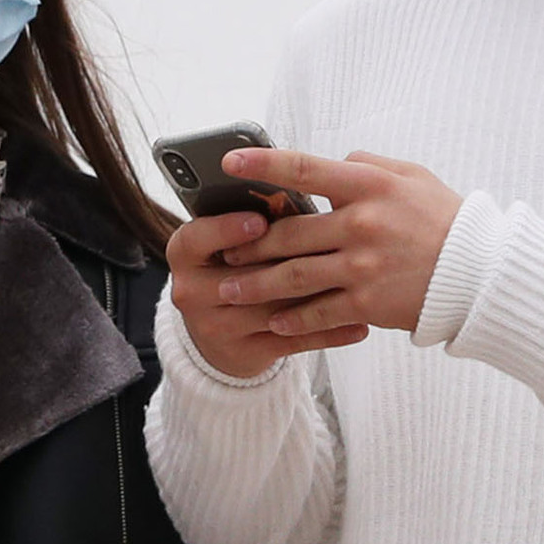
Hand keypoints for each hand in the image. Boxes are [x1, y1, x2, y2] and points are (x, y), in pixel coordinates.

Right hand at [170, 203, 366, 378]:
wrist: (220, 327)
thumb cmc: (236, 262)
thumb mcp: (230, 236)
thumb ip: (255, 217)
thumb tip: (295, 190)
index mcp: (185, 253)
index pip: (196, 238)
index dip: (227, 229)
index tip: (260, 220)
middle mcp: (191, 292)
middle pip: (239, 278)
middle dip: (283, 264)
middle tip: (326, 251)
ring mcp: (215, 327)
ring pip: (269, 311)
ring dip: (315, 299)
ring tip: (356, 285)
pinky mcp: (245, 353)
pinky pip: (291, 342)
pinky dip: (328, 333)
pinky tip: (359, 325)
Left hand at [183, 149, 462, 351]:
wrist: (480, 273)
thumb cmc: (443, 219)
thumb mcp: (411, 176)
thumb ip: (366, 165)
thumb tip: (331, 162)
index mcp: (370, 186)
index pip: (305, 170)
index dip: (263, 163)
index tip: (230, 160)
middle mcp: (361, 224)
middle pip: (288, 233)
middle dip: (248, 243)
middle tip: (224, 250)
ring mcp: (362, 267)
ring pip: (292, 276)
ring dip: (255, 285)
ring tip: (229, 291)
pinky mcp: (368, 303)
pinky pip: (318, 312)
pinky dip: (292, 319)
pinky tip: (273, 322)